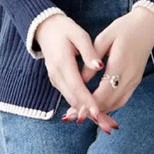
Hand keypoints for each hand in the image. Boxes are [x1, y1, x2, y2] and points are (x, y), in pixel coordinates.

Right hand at [34, 13, 117, 130]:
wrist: (45, 28)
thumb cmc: (65, 30)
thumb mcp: (79, 35)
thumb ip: (89, 52)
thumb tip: (99, 67)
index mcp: (62, 63)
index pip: (76, 87)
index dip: (88, 102)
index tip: (99, 113)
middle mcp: (57, 75)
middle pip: (74, 100)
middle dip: (90, 114)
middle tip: (108, 126)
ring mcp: (56, 80)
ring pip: (72, 101)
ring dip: (87, 113)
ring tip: (106, 123)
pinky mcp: (58, 81)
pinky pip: (71, 96)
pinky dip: (82, 106)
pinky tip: (96, 112)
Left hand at [63, 7, 153, 127]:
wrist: (148, 25)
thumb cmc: (124, 28)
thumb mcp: (104, 37)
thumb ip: (91, 58)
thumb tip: (80, 79)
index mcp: (120, 63)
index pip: (104, 92)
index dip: (89, 104)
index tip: (74, 110)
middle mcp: (130, 76)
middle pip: (110, 102)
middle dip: (91, 110)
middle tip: (74, 116)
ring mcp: (135, 80)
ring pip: (116, 104)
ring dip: (100, 110)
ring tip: (82, 113)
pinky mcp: (136, 81)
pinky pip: (122, 99)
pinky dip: (110, 105)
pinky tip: (97, 105)